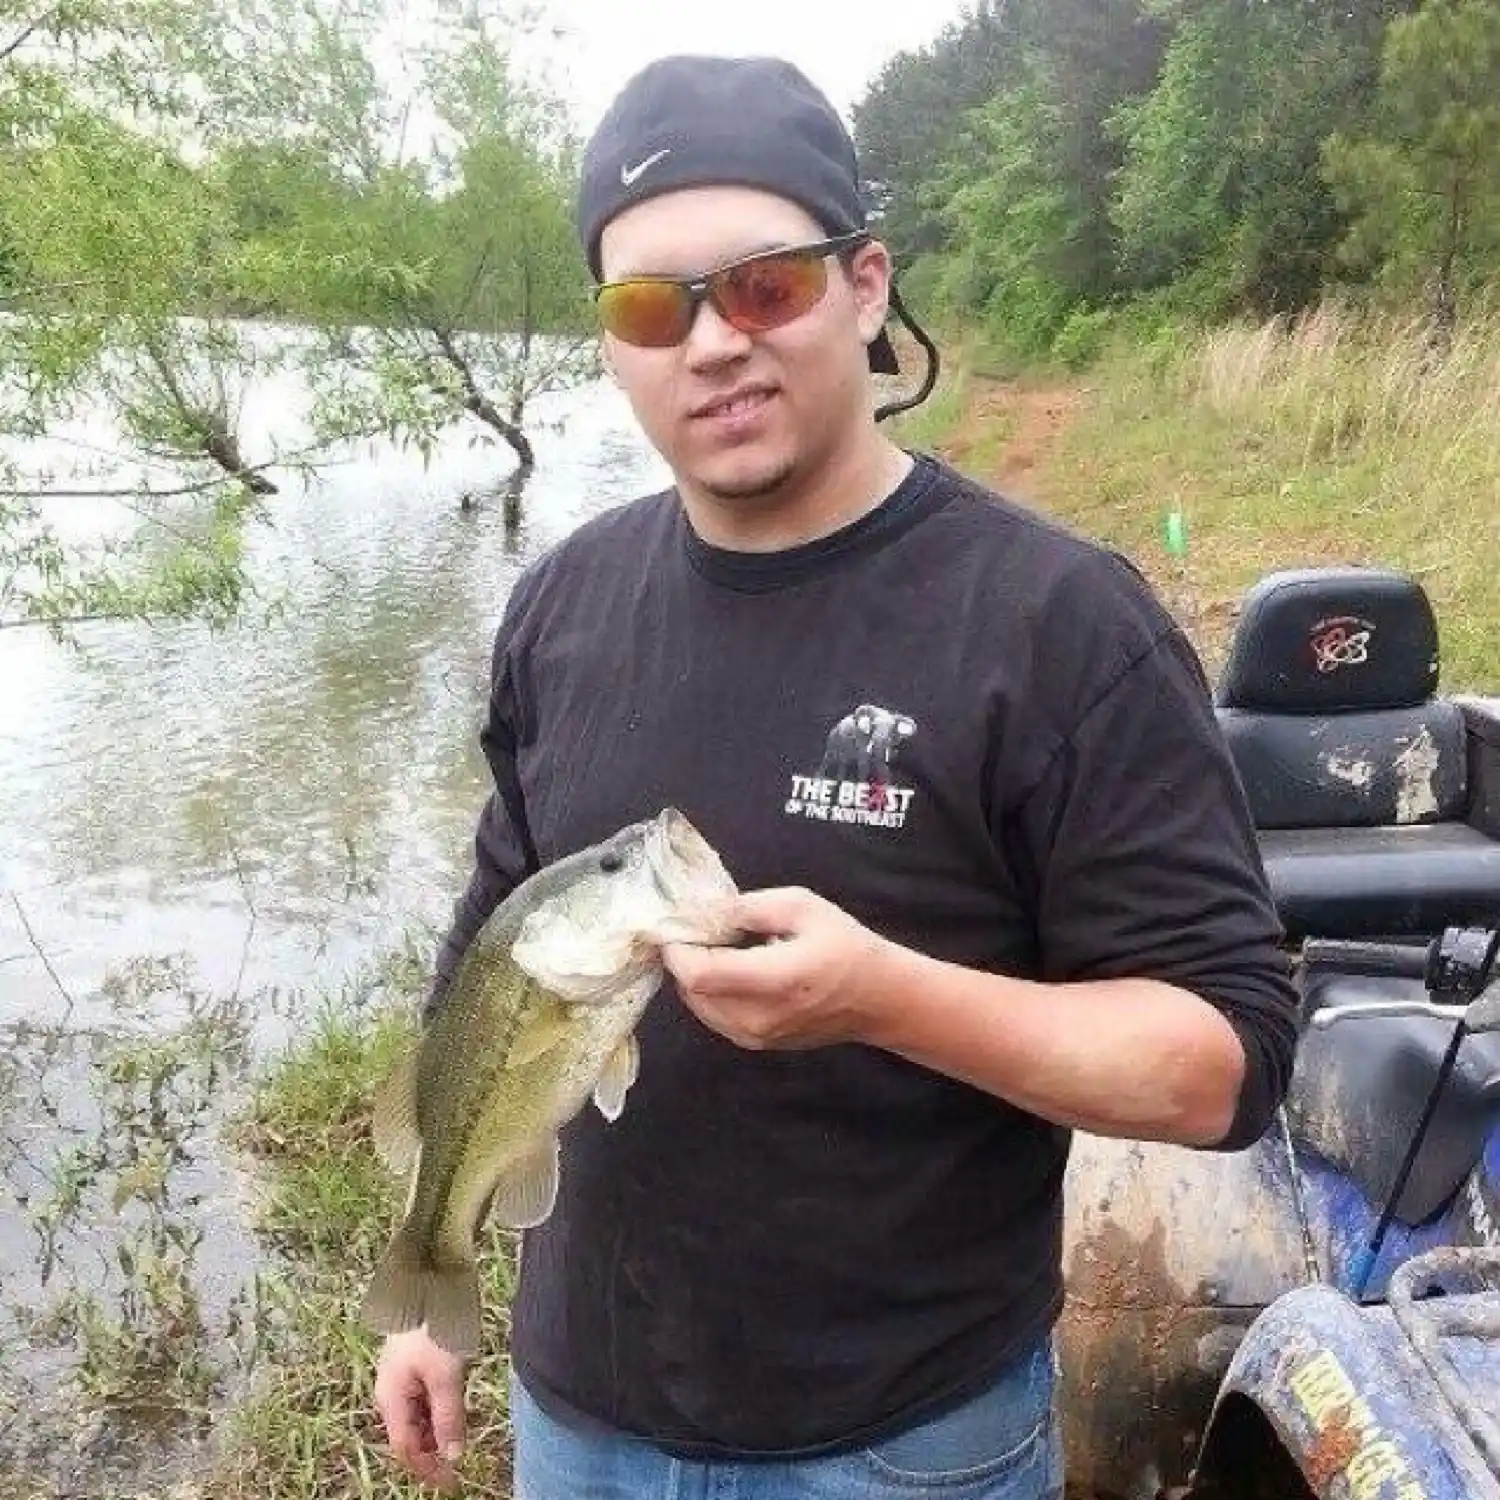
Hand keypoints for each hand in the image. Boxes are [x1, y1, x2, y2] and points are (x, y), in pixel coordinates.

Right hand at [373, 1328, 468, 1491]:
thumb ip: (449, 1417)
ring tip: (460, 1438)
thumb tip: (453, 1456)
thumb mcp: (446, 1375)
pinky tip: (456, 1409)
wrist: (430, 1281)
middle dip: (431, 1452)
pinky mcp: (414, 1364)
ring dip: (436, 1432)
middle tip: (459, 1462)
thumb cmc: (435, 1327)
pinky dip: (438, 1410)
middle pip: (409, 1434)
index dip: (426, 1469)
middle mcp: (391, 1391)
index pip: (405, 1448)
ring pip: (418, 1416)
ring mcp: (401, 1377)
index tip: (450, 1482)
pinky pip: (424, 1398)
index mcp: (391, 1397)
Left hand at [663, 887, 893, 1051]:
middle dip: (684, 958)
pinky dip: (710, 991)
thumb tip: (704, 910)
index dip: (677, 949)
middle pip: (692, 992)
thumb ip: (748, 907)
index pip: (700, 975)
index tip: (676, 923)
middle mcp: (759, 1017)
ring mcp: (756, 1037)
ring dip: (695, 975)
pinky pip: (714, 1016)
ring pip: (698, 1006)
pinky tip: (731, 969)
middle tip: (698, 929)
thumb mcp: (801, 905)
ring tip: (716, 947)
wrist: (877, 997)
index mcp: (774, 980)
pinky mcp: (756, 1044)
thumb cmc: (844, 945)